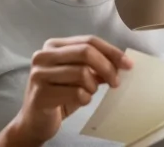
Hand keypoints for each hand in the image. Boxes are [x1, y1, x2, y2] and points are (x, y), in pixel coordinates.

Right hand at [10, 35, 132, 144]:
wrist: (35, 122)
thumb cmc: (60, 95)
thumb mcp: (80, 76)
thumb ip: (96, 66)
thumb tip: (122, 63)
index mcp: (54, 46)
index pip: (89, 40)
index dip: (112, 51)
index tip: (128, 64)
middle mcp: (43, 56)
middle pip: (86, 52)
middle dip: (108, 67)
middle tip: (116, 82)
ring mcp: (39, 74)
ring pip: (82, 73)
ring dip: (93, 87)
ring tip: (88, 93)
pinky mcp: (40, 94)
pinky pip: (76, 93)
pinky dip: (85, 99)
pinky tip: (80, 101)